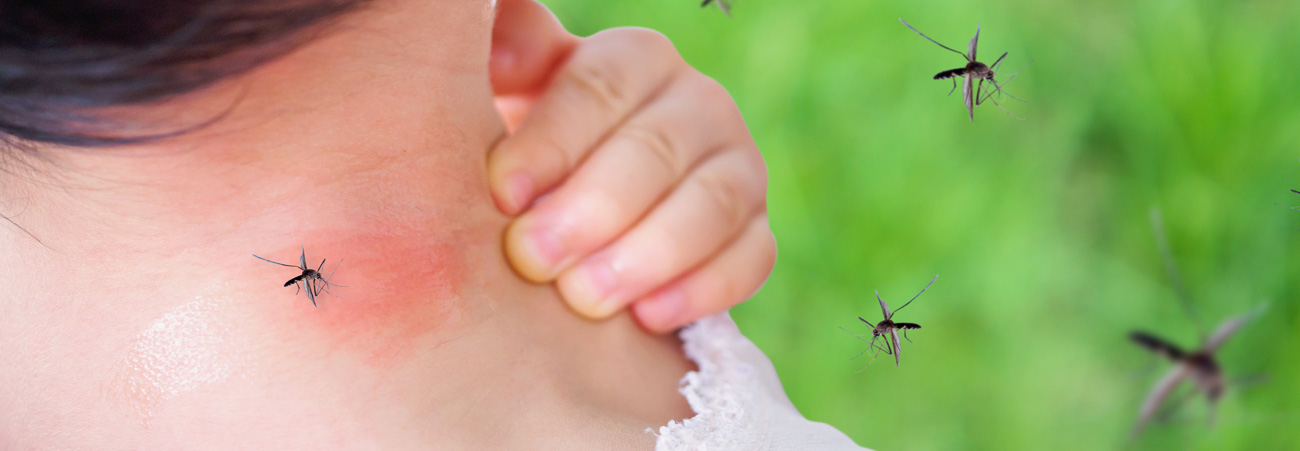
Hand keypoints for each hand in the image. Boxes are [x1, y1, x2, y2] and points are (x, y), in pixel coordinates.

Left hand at [488, 0, 774, 332]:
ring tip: (584, 299)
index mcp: (636, 60)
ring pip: (711, 205)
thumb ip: (509, 56)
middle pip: (655, 151)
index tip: (502, 193)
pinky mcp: (756, 232)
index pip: (599, 89)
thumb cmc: (537, 150)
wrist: (583, 214)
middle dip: (590, 209)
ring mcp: (738, 168)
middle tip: (531, 258)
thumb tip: (501, 31)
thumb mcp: (512, 94)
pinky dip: (703, 290)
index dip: (551, 142)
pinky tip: (648, 318)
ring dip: (646, 255)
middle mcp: (698, 104)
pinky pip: (750, 258)